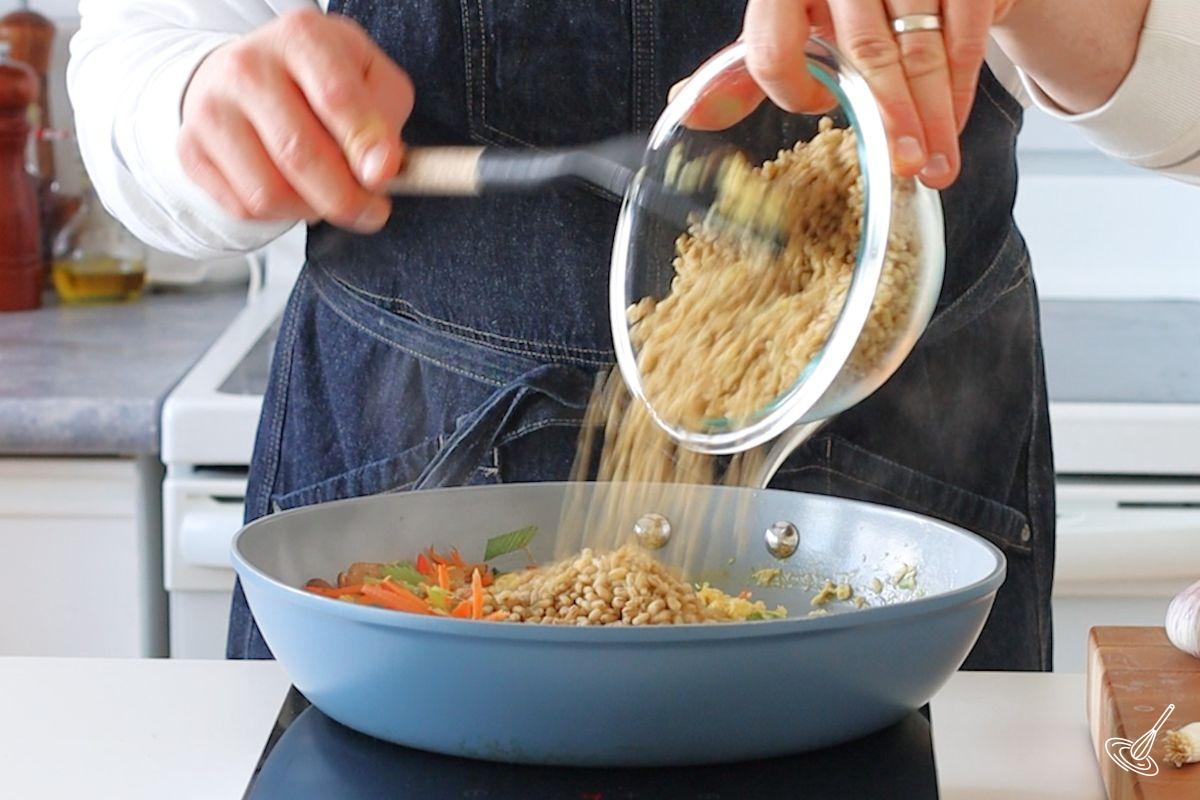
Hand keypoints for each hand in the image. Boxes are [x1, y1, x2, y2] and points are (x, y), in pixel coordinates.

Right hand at [178, 9, 412, 231]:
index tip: (385, 176)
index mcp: (300, 37)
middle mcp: (247, 66)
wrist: (248, 73)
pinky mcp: (190, 148)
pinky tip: (292, 191)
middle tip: (372, 211)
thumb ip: (385, 116)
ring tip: (327, 195)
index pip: (335, 96)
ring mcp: (212, 108)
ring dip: (311, 210)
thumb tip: (382, 167)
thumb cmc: (321, 78)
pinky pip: (243, 207)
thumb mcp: (369, 77)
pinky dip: (279, 214)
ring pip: (268, 192)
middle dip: (346, 198)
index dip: (364, 142)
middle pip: (299, 153)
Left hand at [678, 0, 1016, 188]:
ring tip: (935, 169)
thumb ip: (743, 72)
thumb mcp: (784, 25)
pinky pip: (964, 34)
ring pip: (920, 50)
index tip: (820, 109)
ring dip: (933, 117)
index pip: (773, 46)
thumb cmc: (834, 4)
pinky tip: (952, 128)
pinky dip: (962, 87)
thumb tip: (684, 111)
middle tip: (904, 169)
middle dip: (891, 118)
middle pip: (864, 54)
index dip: (793, 88)